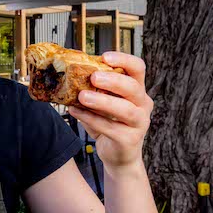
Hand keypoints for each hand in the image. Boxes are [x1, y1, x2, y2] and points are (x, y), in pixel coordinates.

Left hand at [67, 52, 152, 171]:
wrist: (118, 155)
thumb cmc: (110, 124)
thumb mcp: (104, 104)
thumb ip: (94, 90)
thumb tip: (69, 73)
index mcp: (138, 90)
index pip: (138, 69)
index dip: (124, 60)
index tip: (105, 56)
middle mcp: (143, 104)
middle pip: (133, 88)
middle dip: (113, 81)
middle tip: (93, 77)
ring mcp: (139, 123)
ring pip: (125, 109)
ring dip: (102, 101)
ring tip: (82, 96)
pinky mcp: (130, 140)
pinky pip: (110, 127)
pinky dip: (91, 119)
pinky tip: (75, 112)